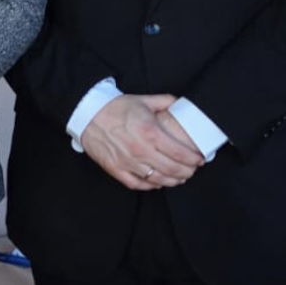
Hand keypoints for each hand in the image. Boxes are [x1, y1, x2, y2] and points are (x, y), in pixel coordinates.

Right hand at [80, 94, 202, 189]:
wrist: (87, 113)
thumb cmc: (114, 107)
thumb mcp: (142, 100)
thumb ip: (164, 101)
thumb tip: (180, 103)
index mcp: (150, 132)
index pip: (181, 153)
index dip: (194, 160)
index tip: (199, 160)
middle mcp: (141, 150)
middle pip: (173, 169)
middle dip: (187, 172)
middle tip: (192, 170)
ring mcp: (128, 162)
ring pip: (158, 180)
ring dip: (173, 181)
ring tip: (179, 177)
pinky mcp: (116, 169)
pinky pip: (138, 184)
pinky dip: (151, 185)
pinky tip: (157, 181)